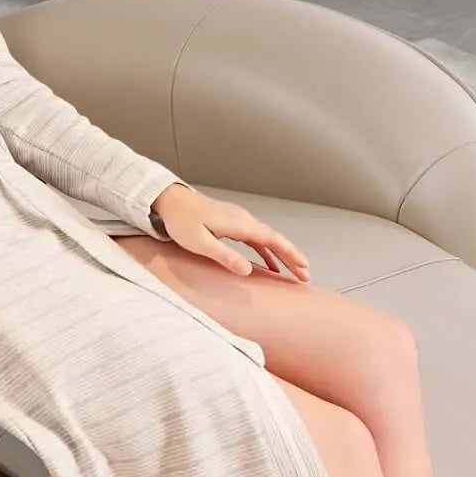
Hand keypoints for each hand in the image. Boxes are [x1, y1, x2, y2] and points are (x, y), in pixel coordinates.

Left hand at [152, 184, 310, 281]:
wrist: (169, 200)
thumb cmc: (181, 220)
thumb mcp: (200, 242)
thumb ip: (224, 256)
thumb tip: (248, 270)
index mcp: (239, 223)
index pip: (273, 240)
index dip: (290, 255)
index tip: (304, 268)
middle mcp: (243, 220)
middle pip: (275, 239)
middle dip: (293, 257)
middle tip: (306, 275)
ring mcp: (238, 220)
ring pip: (267, 239)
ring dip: (282, 255)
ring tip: (294, 272)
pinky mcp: (231, 224)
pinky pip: (256, 239)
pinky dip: (266, 251)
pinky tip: (269, 264)